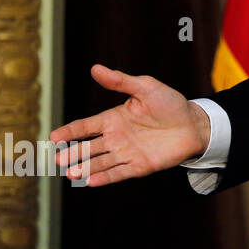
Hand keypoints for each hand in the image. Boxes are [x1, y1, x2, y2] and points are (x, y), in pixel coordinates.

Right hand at [48, 64, 210, 186]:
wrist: (195, 123)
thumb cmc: (170, 103)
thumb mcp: (146, 87)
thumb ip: (121, 81)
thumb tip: (95, 68)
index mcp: (113, 118)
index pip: (85, 126)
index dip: (69, 132)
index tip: (53, 136)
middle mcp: (115, 138)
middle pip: (88, 148)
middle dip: (72, 154)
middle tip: (58, 159)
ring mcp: (126, 153)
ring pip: (100, 162)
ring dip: (85, 168)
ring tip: (71, 173)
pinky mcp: (139, 166)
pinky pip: (118, 173)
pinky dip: (104, 177)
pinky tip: (91, 181)